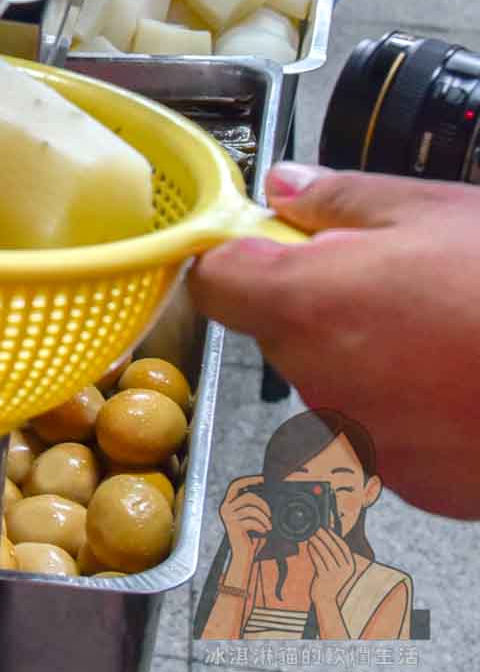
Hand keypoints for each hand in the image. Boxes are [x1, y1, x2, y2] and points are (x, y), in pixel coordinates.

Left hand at [189, 162, 479, 518]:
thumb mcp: (428, 211)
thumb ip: (337, 200)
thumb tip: (284, 188)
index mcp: (307, 305)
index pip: (215, 283)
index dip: (236, 258)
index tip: (264, 244)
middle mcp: (321, 380)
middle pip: (279, 332)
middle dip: (318, 303)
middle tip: (391, 281)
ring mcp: (366, 441)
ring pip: (333, 381)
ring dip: (366, 357)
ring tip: (442, 333)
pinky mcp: (413, 482)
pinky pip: (383, 433)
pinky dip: (409, 408)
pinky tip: (460, 382)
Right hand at [218, 473, 269, 561]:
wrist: (242, 555)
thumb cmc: (250, 537)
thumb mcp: (250, 519)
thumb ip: (252, 506)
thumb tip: (268, 493)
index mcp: (227, 504)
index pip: (236, 484)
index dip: (249, 480)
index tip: (263, 478)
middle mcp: (225, 508)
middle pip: (246, 495)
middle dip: (262, 502)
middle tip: (270, 512)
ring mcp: (228, 516)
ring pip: (251, 508)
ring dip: (265, 517)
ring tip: (269, 525)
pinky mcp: (234, 526)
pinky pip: (252, 520)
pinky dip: (262, 526)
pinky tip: (264, 532)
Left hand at [305, 527, 353, 613]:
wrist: (326, 598)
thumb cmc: (329, 579)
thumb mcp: (337, 567)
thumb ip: (335, 555)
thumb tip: (327, 535)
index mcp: (350, 566)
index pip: (344, 547)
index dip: (335, 536)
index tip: (327, 527)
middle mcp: (345, 570)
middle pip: (334, 548)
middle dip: (324, 536)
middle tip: (316, 527)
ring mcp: (335, 574)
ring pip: (325, 553)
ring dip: (316, 541)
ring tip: (310, 534)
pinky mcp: (325, 577)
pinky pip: (317, 560)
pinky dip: (312, 551)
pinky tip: (308, 545)